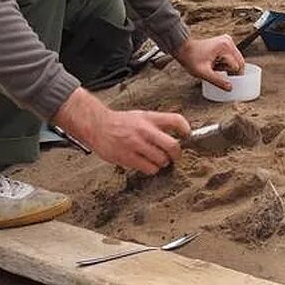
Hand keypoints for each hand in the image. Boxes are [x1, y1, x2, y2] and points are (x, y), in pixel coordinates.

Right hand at [52, 88, 189, 173]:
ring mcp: (136, 145)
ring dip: (162, 163)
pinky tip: (146, 163)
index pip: (175, 120)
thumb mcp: (141, 116)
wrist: (97, 126)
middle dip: (177, 154)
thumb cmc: (120, 122)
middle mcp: (144, 131)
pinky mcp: (128, 158)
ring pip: (162, 161)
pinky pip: (149, 169)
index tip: (187, 135)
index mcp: (149, 118)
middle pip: (173, 146)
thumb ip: (158, 123)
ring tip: (157, 159)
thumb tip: (178, 132)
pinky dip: (151, 169)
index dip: (186, 129)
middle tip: (175, 155)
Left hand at [174, 35, 245, 91]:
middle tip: (218, 74)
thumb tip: (230, 88)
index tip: (225, 81)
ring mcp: (227, 41)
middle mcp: (228, 41)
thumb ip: (218, 81)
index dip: (232, 76)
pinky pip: (231, 57)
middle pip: (239, 62)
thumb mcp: (203, 73)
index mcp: (225, 47)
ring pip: (236, 60)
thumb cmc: (191, 58)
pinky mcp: (225, 43)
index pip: (237, 66)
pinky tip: (216, 64)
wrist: (183, 49)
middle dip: (231, 71)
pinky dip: (225, 63)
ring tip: (215, 68)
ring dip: (227, 67)